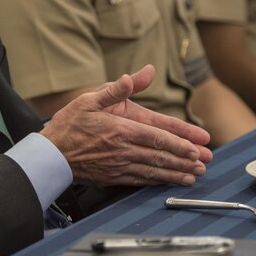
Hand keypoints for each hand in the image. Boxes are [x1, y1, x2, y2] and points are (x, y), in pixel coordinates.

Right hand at [40, 65, 212, 187]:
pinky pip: (142, 180)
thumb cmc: (69, 125)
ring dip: (177, 173)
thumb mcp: (91, 99)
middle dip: (186, 159)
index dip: (180, 142)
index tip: (197, 146)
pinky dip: (159, 182)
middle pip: (161, 155)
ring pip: (155, 171)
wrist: (51, 155)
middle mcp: (124, 150)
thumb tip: (140, 73)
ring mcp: (120, 166)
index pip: (158, 136)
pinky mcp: (114, 177)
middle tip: (205, 162)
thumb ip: (118, 88)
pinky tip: (169, 182)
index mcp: (121, 129)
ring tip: (195, 175)